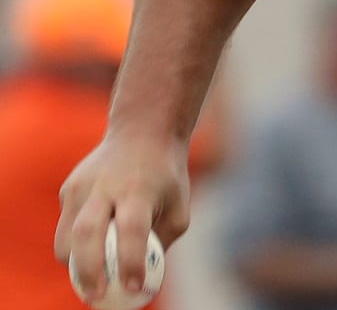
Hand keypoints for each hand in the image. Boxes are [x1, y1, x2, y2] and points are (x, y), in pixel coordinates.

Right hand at [55, 133, 191, 303]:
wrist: (142, 134)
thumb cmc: (166, 179)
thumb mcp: (179, 209)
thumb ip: (160, 242)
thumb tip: (142, 280)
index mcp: (139, 190)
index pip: (132, 230)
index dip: (131, 261)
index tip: (134, 289)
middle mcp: (105, 187)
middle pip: (87, 233)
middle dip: (89, 271)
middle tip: (96, 296)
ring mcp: (82, 186)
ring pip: (67, 235)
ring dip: (76, 264)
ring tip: (93, 278)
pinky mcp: (68, 189)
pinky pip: (66, 227)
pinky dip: (76, 245)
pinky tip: (93, 245)